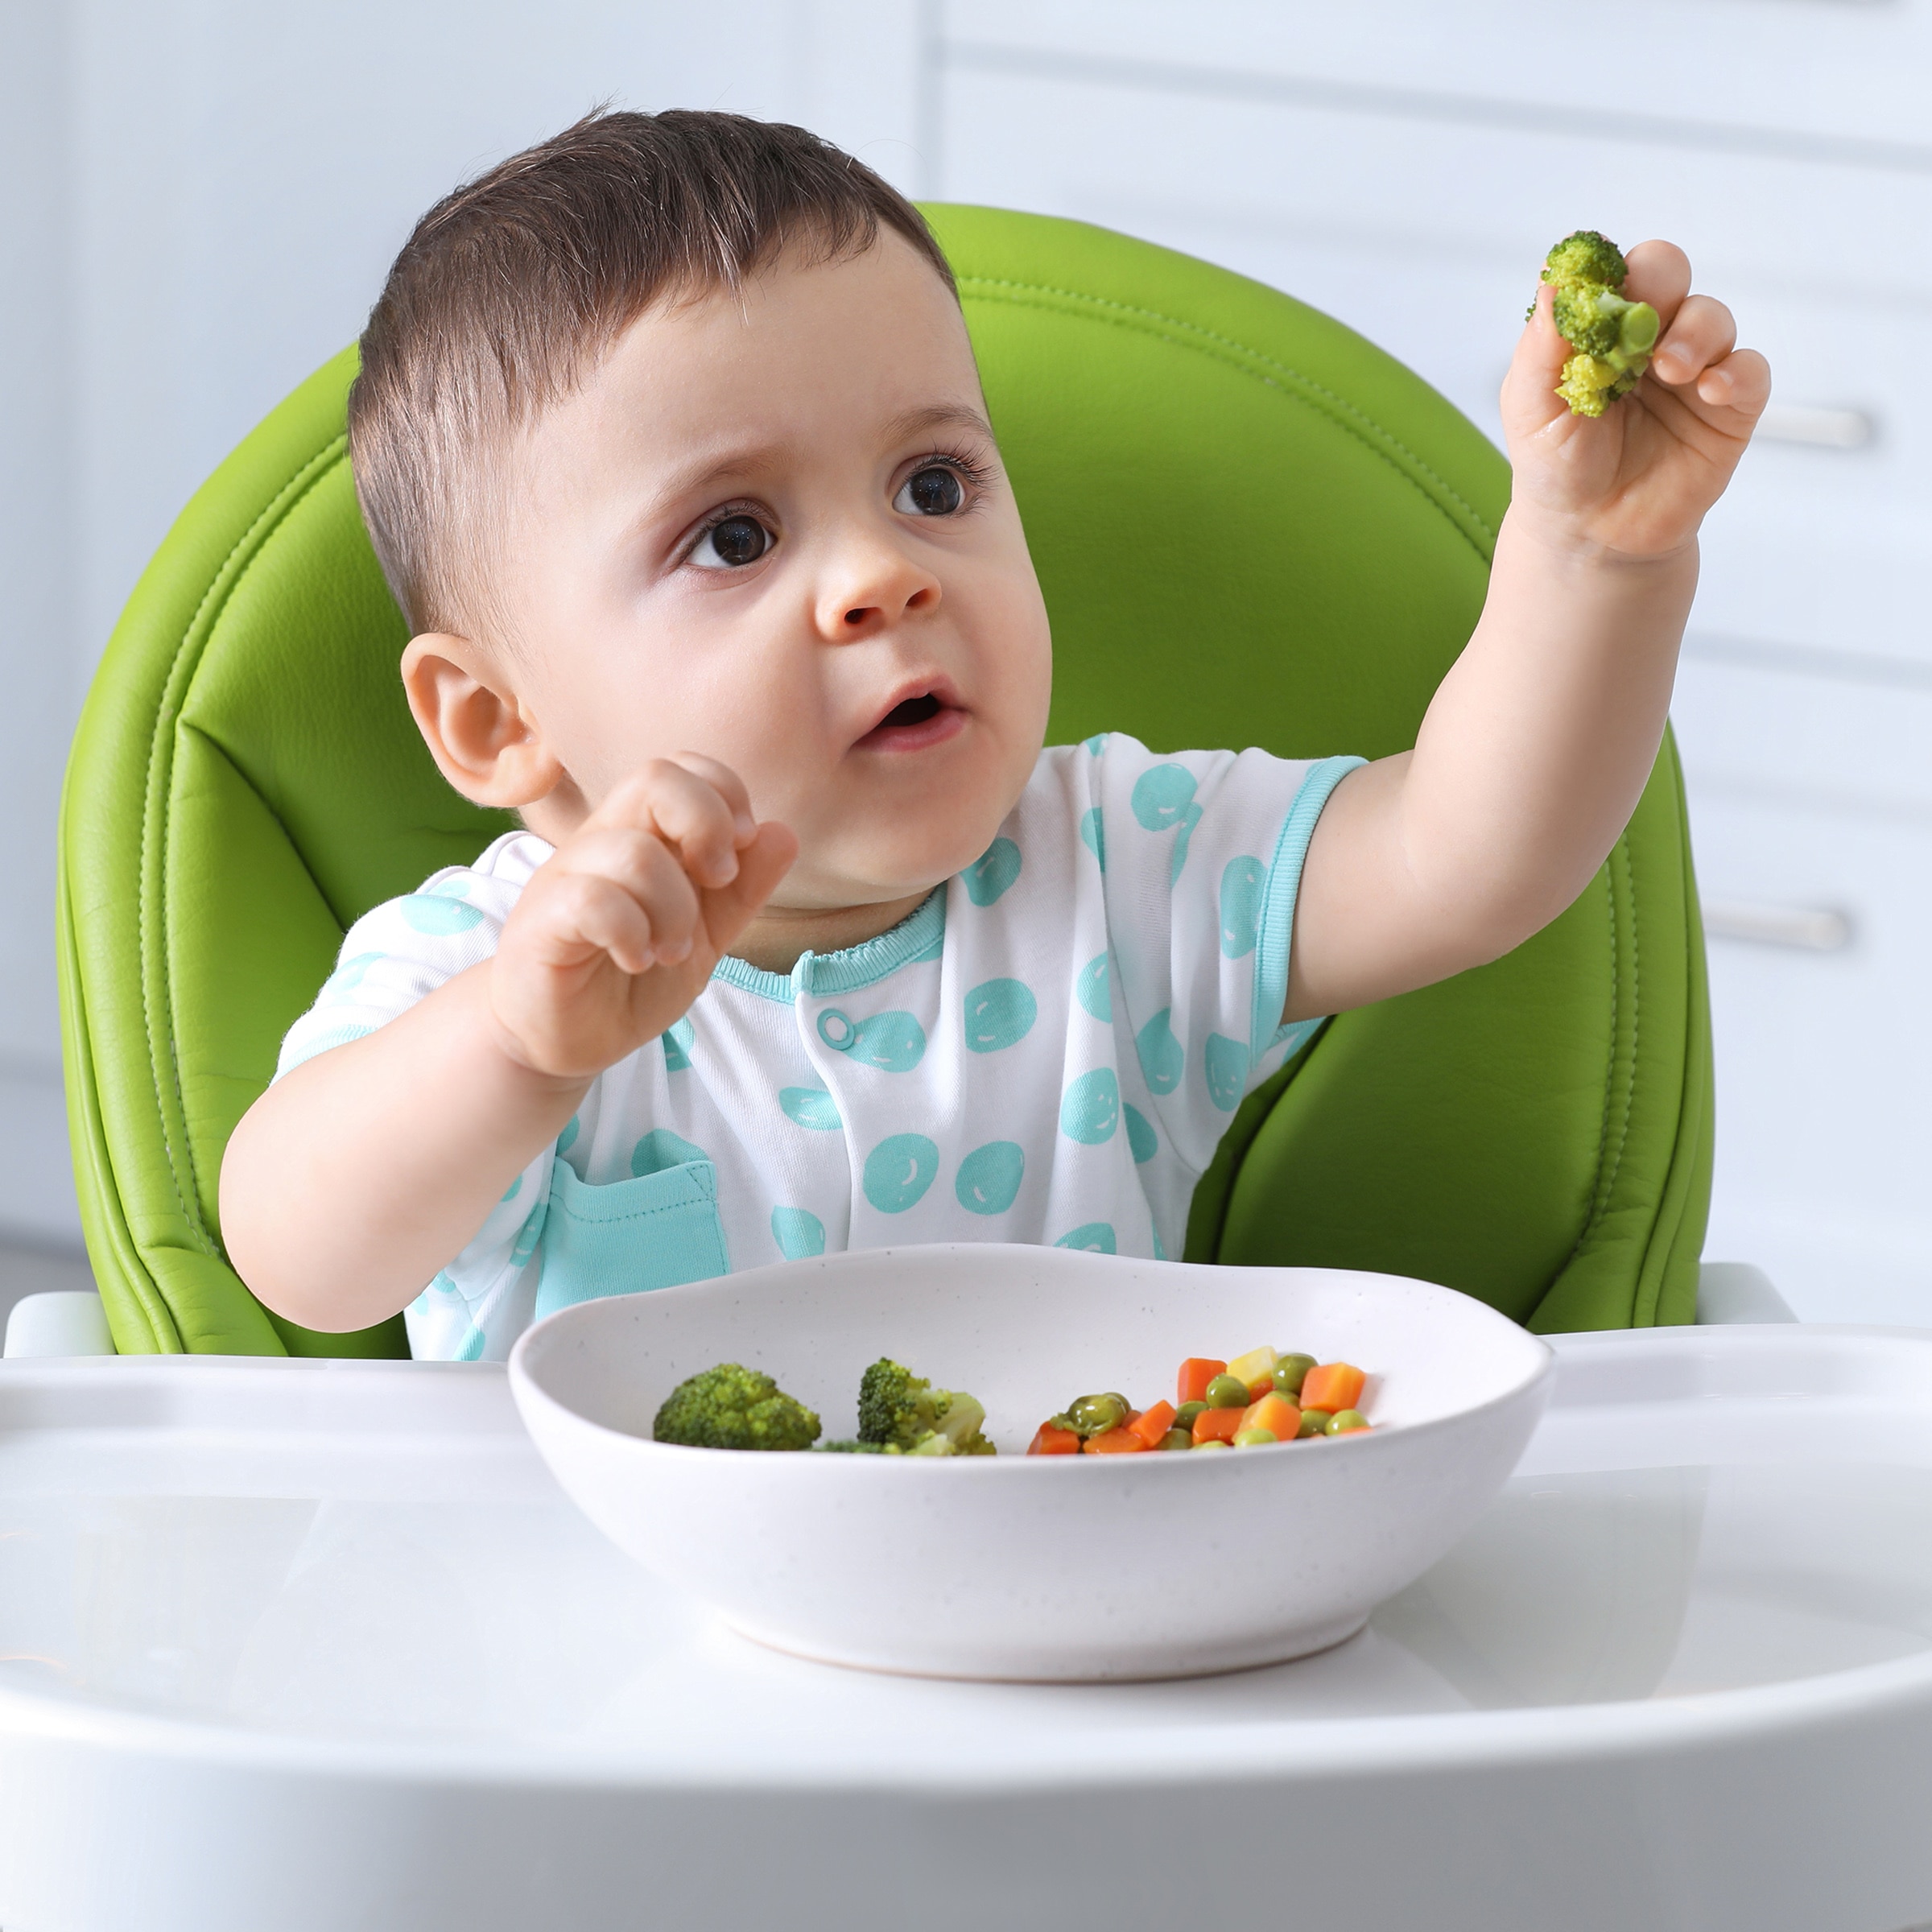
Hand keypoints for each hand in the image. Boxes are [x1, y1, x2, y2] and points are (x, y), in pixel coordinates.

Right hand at [488, 756, 796, 1079]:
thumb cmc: (629, 981)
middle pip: (654, 778)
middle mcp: (600, 843)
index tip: (738, 853)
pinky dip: (631, 932)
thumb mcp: (705, 937)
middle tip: (715, 882)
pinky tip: (636, 959)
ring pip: (634, 851)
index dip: (724, 793)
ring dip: (674, 908)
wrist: (564, 1041)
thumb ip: (742, 889)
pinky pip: (591, 900)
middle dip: (706, 824)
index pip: (682, 768)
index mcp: (641, 836)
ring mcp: (564, 878)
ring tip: (669, 952)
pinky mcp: (539, 922)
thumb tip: (783, 833)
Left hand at [1501, 241, 1771, 559]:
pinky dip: (1738, 372)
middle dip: (1661, 287)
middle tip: (1643, 327)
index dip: (1614, 274)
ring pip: (1712, 316)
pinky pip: (1750, 371)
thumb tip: (1553, 282)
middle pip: (1670, 275)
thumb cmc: (1556, 467)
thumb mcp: (1532, 408)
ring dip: (1696, 332)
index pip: (1616, 273)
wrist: (1589, 534)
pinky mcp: (1728, 409)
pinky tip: (1713, 389)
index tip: (1604, 297)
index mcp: (1599, 331)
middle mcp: (1648, 340)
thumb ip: (1543, 348)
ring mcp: (1692, 371)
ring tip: (1670, 371)